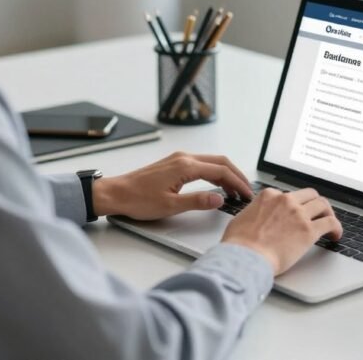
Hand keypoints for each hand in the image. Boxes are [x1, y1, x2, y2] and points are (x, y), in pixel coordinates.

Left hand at [92, 152, 253, 220]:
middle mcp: (184, 158)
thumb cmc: (138, 200)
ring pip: (211, 161)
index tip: (246, 194)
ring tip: (235, 190)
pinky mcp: (174, 163)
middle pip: (220, 162)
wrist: (116, 193)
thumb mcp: (170, 206)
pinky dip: (214, 172)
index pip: (221, 171)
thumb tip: (220, 199)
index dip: (237, 183)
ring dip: (226, 173)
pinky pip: (201, 164)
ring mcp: (178, 159)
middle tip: (246, 191)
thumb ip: (197, 201)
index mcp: (185, 166)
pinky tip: (216, 185)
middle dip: (236, 176)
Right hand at [221, 187, 342, 274]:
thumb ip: (254, 213)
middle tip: (318, 214)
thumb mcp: (241, 219)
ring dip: (328, 213)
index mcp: (269, 196)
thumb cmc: (239, 244)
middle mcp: (286, 201)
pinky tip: (335, 235)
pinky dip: (336, 227)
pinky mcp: (308, 231)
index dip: (296, 204)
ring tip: (330, 224)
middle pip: (310, 195)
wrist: (245, 258)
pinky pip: (330, 223)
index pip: (290, 195)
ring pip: (323, 205)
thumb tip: (256, 217)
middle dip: (315, 204)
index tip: (298, 212)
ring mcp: (298, 214)